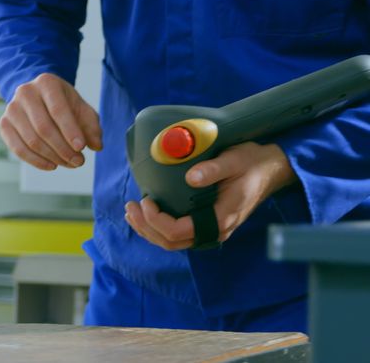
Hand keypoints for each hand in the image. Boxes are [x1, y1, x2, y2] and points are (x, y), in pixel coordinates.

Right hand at [0, 73, 102, 169]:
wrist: (40, 98)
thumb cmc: (65, 105)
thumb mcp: (82, 110)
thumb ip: (92, 126)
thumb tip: (96, 146)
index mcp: (47, 83)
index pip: (58, 110)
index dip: (70, 131)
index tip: (82, 148)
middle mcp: (25, 92)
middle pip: (43, 127)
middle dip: (63, 149)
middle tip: (79, 162)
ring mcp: (11, 108)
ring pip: (31, 140)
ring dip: (52, 157)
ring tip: (69, 164)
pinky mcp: (4, 124)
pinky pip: (17, 148)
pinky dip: (35, 161)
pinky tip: (52, 165)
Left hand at [124, 142, 297, 249]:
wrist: (272, 168)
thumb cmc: (253, 163)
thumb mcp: (235, 160)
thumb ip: (213, 169)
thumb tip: (190, 177)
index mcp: (221, 218)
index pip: (180, 231)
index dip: (157, 220)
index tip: (146, 200)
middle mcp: (216, 230)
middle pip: (172, 242)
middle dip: (146, 227)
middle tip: (129, 206)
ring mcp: (212, 228)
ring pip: (173, 241)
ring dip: (149, 230)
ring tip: (131, 212)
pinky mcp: (207, 222)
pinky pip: (179, 233)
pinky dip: (158, 227)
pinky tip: (146, 214)